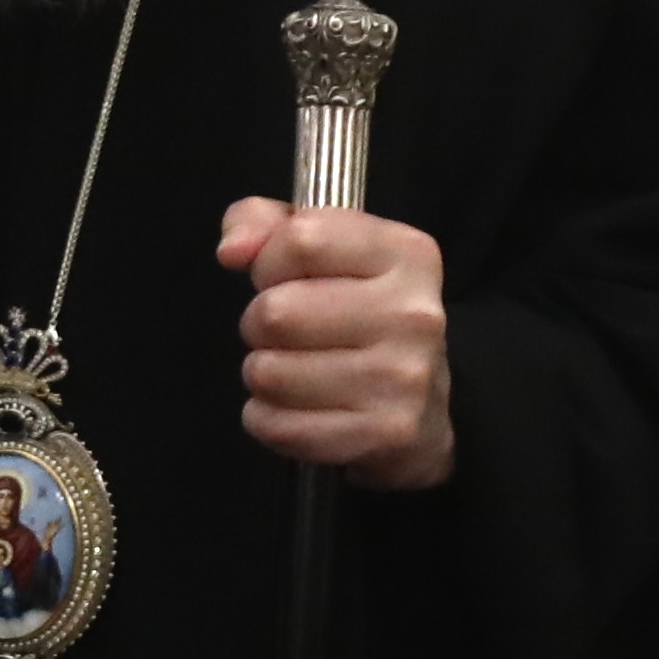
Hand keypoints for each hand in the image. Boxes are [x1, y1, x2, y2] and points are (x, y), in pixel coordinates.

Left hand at [218, 202, 455, 489]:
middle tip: (284, 334)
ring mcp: (404, 378)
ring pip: (269, 372)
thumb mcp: (325, 249)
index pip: (300, 240)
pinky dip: (267, 419)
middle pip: (276, 311)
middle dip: (259, 324)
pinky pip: (279, 425)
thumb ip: (265, 224)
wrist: (425, 409)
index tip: (280, 279)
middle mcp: (414, 313)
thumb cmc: (358, 315)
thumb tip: (233, 250)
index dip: (269, 262)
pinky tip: (293, 409)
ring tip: (292, 371)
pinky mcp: (387, 434)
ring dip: (262, 375)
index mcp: (405, 254)